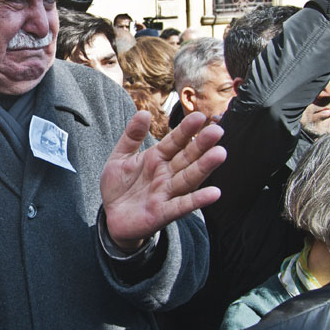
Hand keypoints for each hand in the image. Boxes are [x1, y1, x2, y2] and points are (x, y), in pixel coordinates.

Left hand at [101, 111, 225, 251]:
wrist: (110, 217)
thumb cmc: (119, 186)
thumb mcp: (120, 157)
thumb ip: (132, 136)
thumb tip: (143, 112)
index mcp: (156, 158)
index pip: (174, 141)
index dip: (185, 130)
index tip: (199, 116)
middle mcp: (166, 174)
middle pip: (187, 157)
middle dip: (201, 145)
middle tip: (217, 131)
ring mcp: (166, 193)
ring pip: (189, 178)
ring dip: (204, 167)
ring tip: (220, 154)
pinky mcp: (163, 213)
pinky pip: (182, 205)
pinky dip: (197, 200)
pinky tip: (214, 193)